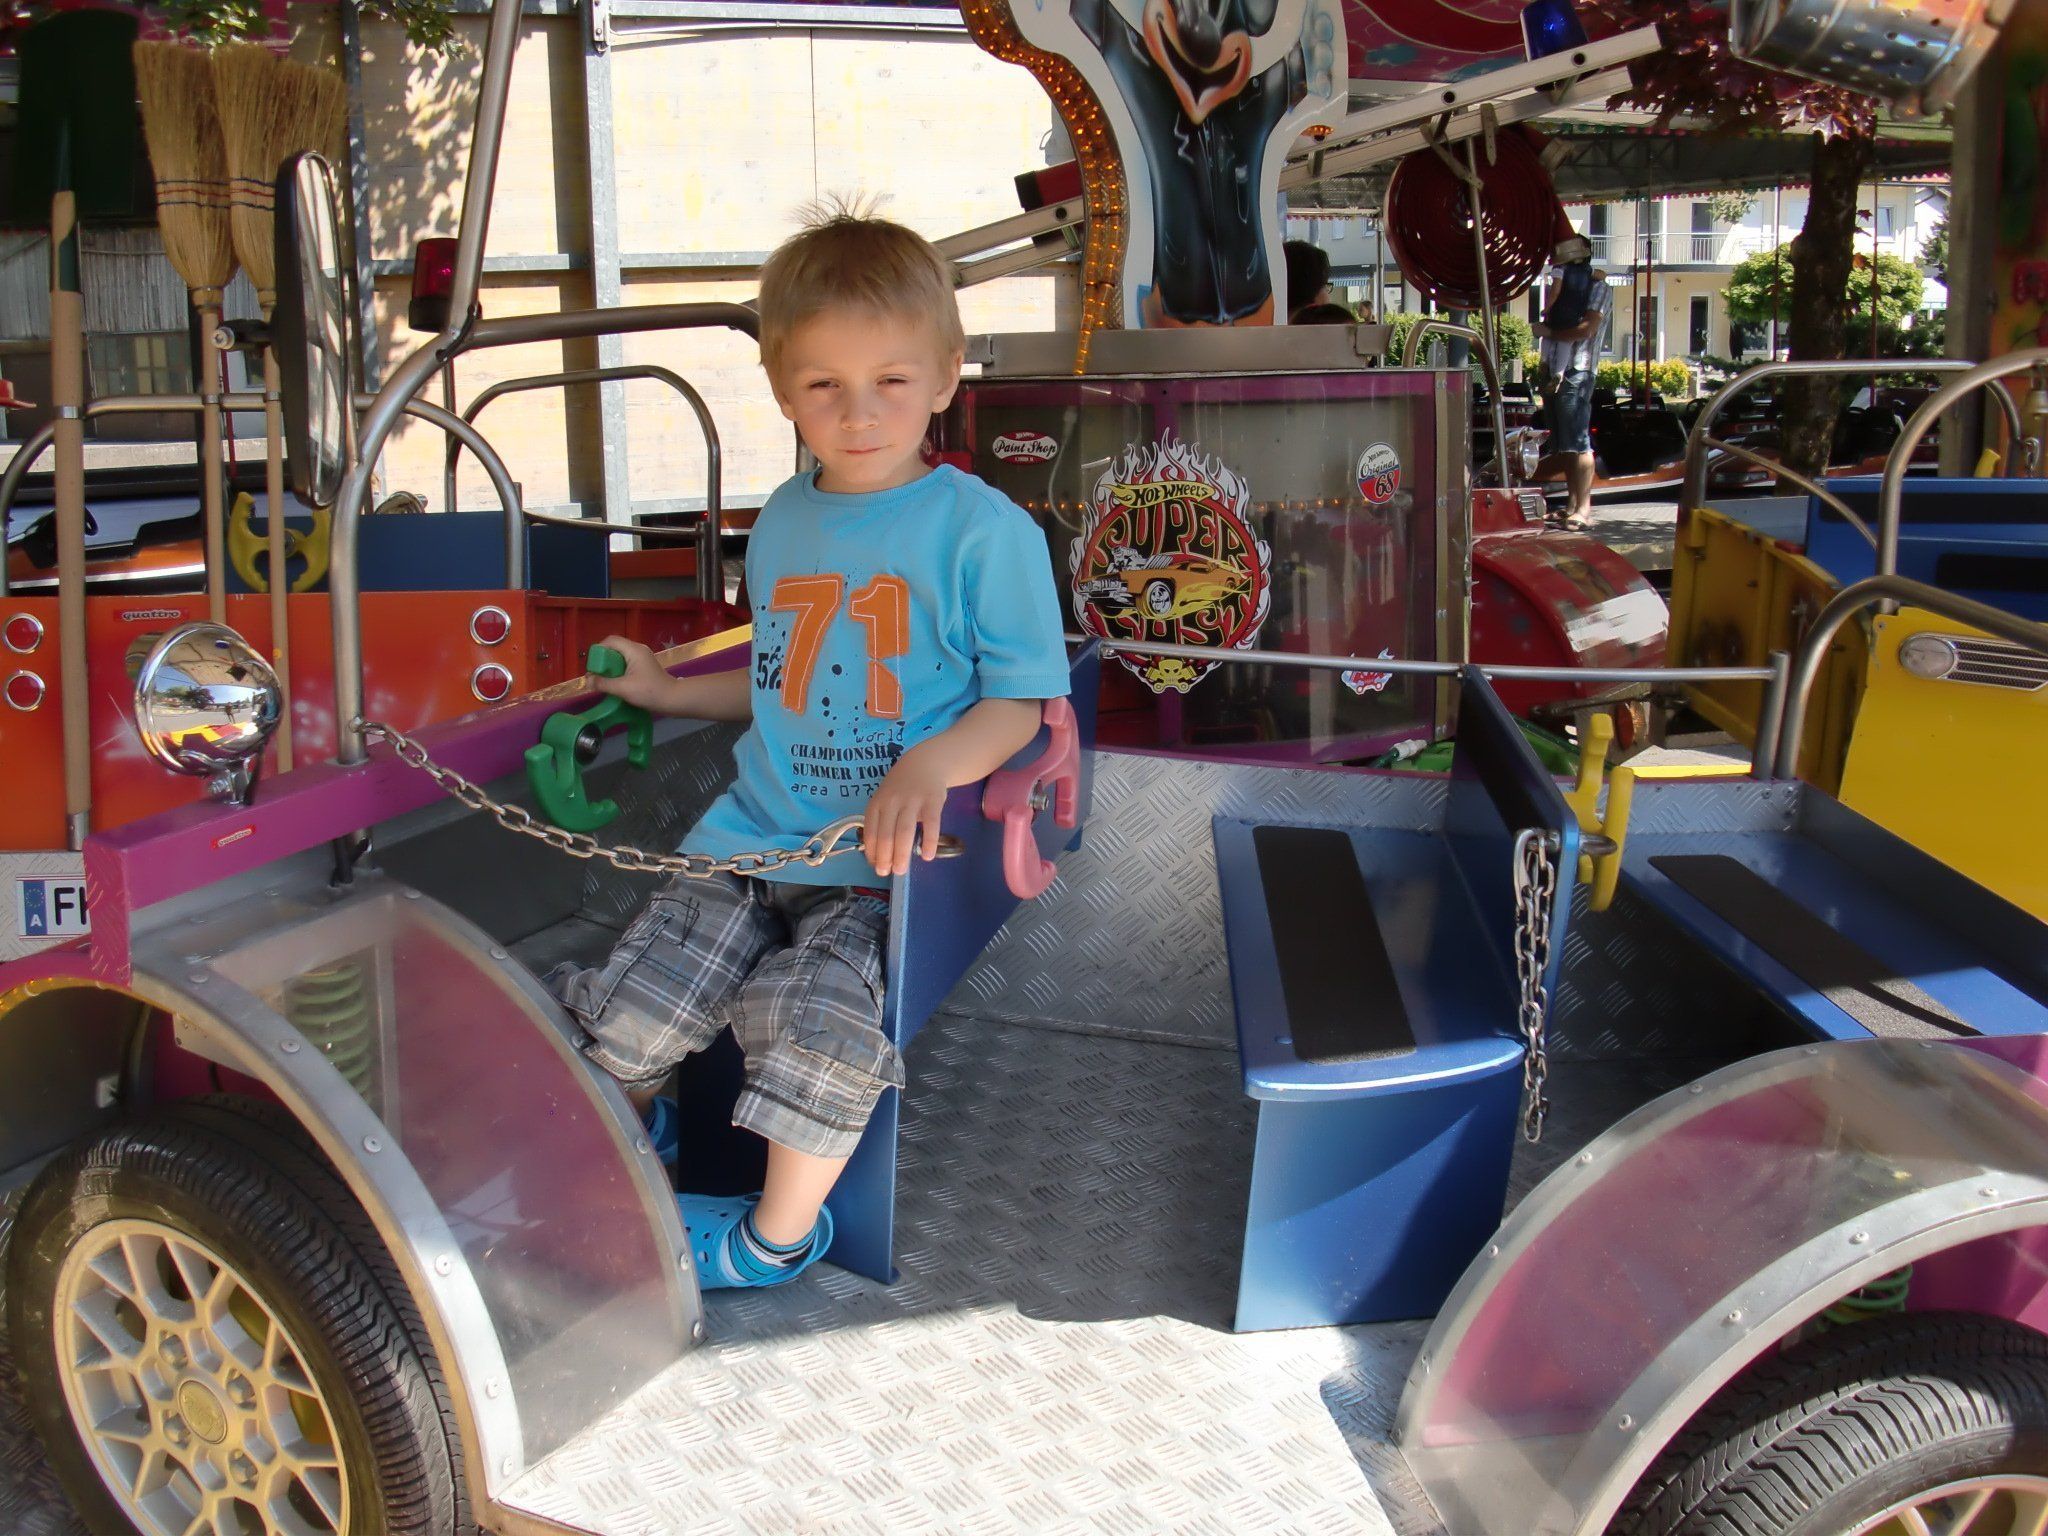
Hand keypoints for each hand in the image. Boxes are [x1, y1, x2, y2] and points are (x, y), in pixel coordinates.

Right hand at [593, 635, 669, 709]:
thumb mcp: (623, 688)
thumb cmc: (649, 691)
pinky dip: (618, 670)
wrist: (673, 699)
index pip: (611, 640)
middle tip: (596, 673)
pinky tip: (615, 682)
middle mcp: (638, 649)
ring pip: (620, 656)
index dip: (598, 650)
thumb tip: (587, 680)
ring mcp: (642, 657)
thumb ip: (603, 683)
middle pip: (615, 647)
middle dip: (603, 660)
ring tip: (603, 679)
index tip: (593, 665)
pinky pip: (627, 663)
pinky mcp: (644, 666)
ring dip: (610, 666)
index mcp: (633, 650)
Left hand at [862, 745, 948, 877]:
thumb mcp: (885, 799)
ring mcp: (912, 800)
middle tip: (888, 873)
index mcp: (877, 803)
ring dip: (902, 854)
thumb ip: (881, 821)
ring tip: (902, 870)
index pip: (871, 831)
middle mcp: (892, 801)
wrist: (926, 763)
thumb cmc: (902, 787)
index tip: (876, 866)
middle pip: (886, 834)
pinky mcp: (932, 801)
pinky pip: (930, 824)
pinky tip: (927, 856)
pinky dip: (929, 842)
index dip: (872, 851)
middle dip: (885, 857)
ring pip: (904, 832)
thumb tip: (879, 854)